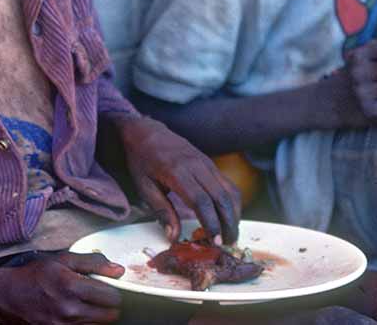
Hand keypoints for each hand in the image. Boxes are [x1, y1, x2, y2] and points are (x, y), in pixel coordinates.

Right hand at [0, 252, 123, 323]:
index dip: (113, 292)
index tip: (106, 288)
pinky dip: (85, 324)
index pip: (112, 298)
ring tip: (85, 305)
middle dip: (108, 306)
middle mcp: (69, 310)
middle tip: (99, 298)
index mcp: (72, 287)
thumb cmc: (36, 275)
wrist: (9, 296)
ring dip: (97, 317)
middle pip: (109, 316)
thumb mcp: (63, 260)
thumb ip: (93, 263)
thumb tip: (119, 271)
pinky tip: (78, 314)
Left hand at [113, 116, 240, 243]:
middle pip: (221, 197)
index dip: (211, 222)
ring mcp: (206, 163)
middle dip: (228, 223)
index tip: (214, 241)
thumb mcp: (144, 186)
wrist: (147, 132)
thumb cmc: (142, 161)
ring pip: (230, 190)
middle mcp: (196, 166)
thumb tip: (174, 237)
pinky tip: (229, 217)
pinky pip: (228, 184)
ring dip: (235, 214)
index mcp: (177, 172)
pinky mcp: (211, 164)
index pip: (201, 200)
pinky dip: (233, 203)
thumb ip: (161, 211)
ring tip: (230, 235)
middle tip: (227, 244)